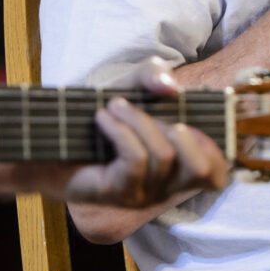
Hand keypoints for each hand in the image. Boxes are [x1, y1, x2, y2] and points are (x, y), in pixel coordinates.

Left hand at [38, 58, 229, 207]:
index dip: (218, 150)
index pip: (218, 175)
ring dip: (139, 120)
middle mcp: (165, 187)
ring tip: (115, 105)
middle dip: (186, 133)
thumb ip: (154, 76)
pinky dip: (120, 129)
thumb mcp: (132, 84)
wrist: (52, 135)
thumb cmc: (100, 113)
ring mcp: (142, 194)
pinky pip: (135, 159)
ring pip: (165, 156)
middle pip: (204, 170)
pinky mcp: (116, 194)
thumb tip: (170, 88)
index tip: (191, 118)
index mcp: (177, 167)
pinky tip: (103, 118)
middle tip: (160, 115)